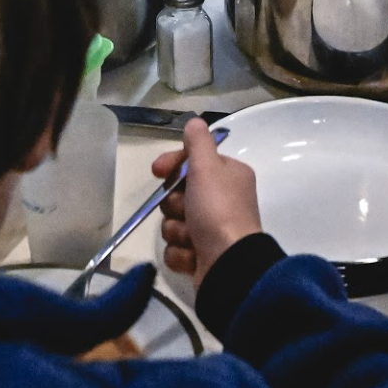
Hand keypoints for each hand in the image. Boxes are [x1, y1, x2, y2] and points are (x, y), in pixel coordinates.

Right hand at [152, 117, 262, 285]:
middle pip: (179, 194)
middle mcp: (223, 201)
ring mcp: (212, 230)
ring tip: (191, 238)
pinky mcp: (202, 256)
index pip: (193, 162)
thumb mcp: (208, 167)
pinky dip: (181, 253)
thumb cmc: (218, 211)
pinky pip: (177, 249)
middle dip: (175, 205)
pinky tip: (193, 255)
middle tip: (185, 211)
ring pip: (174, 223)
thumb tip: (195, 122)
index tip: (157, 171)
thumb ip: (198, 143)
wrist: (229, 265)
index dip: (173, 166)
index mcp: (229, 177)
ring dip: (177, 230)